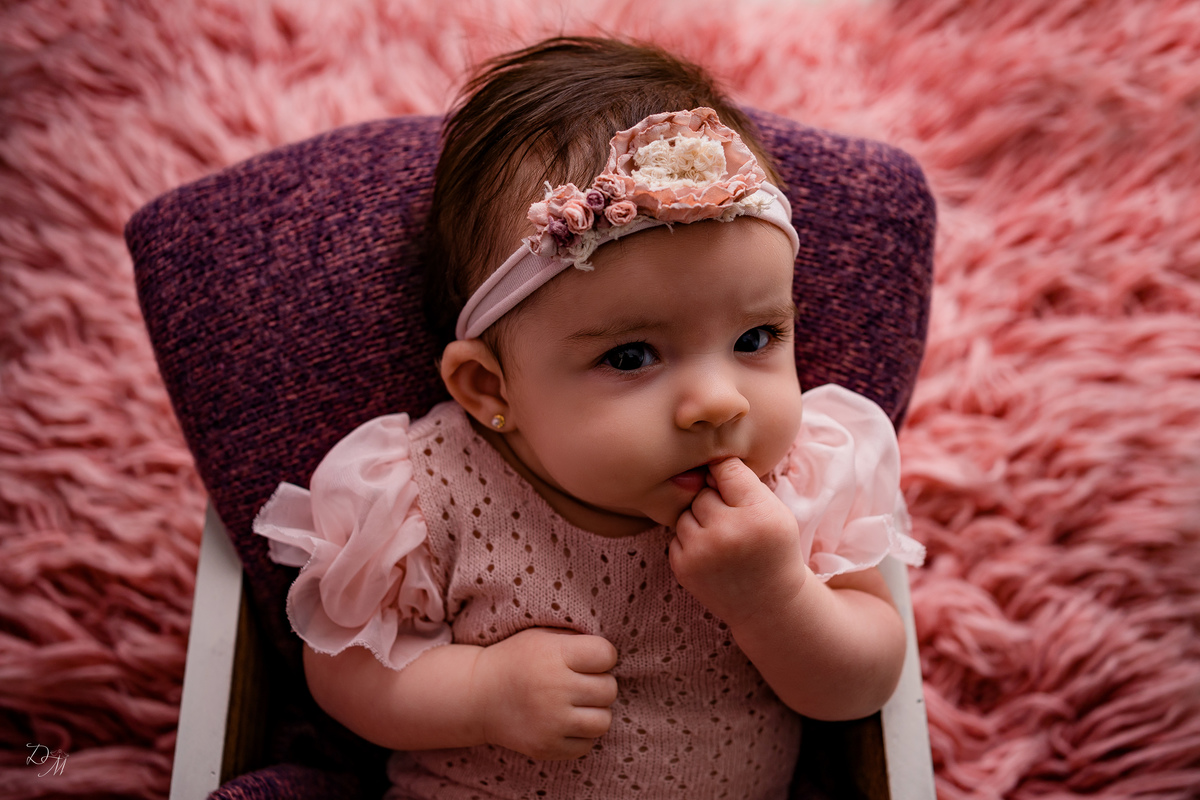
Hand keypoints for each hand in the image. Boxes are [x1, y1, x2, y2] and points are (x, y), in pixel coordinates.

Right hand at [471, 627, 618, 759]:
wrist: (478, 695)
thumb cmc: (518, 660)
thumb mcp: (542, 636)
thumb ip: (577, 640)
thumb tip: (614, 652)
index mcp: (554, 655)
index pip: (607, 654)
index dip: (603, 656)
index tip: (589, 658)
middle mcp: (554, 689)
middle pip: (609, 688)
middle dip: (600, 683)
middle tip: (580, 681)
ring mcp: (551, 722)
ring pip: (603, 721)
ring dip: (595, 711)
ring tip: (577, 703)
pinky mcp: (546, 747)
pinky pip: (587, 745)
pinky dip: (581, 735)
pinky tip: (565, 722)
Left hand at [670, 458, 807, 626]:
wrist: (768, 603)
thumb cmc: (773, 549)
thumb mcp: (775, 511)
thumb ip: (743, 483)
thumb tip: (701, 465)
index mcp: (758, 514)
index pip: (726, 468)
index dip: (727, 472)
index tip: (733, 482)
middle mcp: (727, 533)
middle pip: (703, 492)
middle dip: (715, 501)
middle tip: (735, 524)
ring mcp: (701, 552)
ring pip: (686, 513)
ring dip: (700, 521)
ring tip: (724, 540)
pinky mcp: (682, 567)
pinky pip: (677, 535)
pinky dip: (691, 541)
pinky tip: (713, 556)